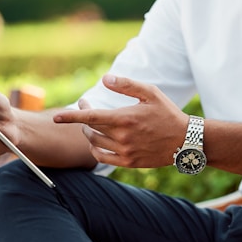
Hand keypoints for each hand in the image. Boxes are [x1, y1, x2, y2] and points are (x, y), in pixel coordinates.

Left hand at [53, 74, 188, 167]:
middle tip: (87, 106)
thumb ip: (126, 85)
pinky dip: (95, 150)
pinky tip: (96, 143)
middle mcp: (122, 137)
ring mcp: (125, 152)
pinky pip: (102, 158)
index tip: (56, 117)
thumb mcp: (150, 93)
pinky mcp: (129, 162)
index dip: (71, 116)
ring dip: (89, 133)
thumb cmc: (168, 114)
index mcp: (124, 118)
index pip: (90, 117)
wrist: (185, 141)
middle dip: (83, 118)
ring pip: (95, 143)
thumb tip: (104, 79)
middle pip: (91, 129)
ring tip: (93, 124)